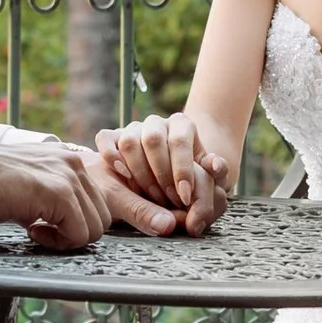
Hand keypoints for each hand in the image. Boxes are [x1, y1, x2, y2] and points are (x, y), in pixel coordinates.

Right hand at [0, 147, 114, 249]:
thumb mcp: (25, 184)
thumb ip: (48, 196)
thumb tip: (58, 222)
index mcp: (66, 159)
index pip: (96, 201)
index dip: (75, 222)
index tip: (45, 225)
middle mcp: (72, 163)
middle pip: (102, 216)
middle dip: (75, 232)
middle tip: (42, 232)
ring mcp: (68, 177)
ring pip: (95, 228)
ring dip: (67, 239)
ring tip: (35, 231)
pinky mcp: (58, 193)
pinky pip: (79, 234)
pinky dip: (58, 243)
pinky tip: (30, 231)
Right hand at [94, 112, 230, 236]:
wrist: (166, 175)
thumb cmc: (191, 177)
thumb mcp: (209, 175)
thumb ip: (216, 170)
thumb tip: (215, 165)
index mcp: (182, 125)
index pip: (180, 141)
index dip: (182, 171)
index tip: (185, 197)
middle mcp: (156, 122)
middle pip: (153, 139)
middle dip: (160, 174)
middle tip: (168, 199)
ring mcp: (132, 128)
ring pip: (129, 140)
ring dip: (138, 171)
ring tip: (148, 195)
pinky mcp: (113, 136)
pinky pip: (105, 138)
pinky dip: (110, 155)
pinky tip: (122, 175)